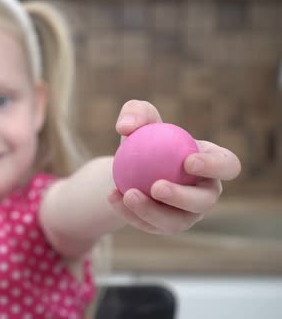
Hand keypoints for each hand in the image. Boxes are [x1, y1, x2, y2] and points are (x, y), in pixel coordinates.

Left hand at [107, 100, 241, 233]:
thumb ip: (135, 113)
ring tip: (129, 195)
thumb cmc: (143, 137)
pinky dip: (129, 212)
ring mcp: (188, 214)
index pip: (227, 166)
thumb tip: (126, 127)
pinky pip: (150, 225)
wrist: (129, 166)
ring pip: (177, 222)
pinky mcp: (165, 226)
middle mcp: (206, 192)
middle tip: (156, 187)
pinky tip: (113, 197)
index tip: (187, 161)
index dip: (215, 166)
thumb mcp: (138, 118)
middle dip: (184, 197)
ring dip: (152, 211)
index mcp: (212, 162)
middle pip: (205, 201)